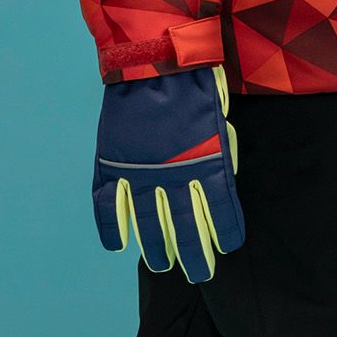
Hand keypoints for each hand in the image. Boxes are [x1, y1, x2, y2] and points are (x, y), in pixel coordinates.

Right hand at [92, 63, 242, 280]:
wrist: (153, 60)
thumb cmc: (194, 83)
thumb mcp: (220, 119)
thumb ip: (220, 154)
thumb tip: (221, 180)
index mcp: (207, 163)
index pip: (220, 211)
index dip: (224, 232)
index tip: (227, 247)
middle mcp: (174, 175)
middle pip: (186, 228)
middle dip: (195, 255)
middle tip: (200, 275)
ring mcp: (140, 173)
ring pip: (149, 225)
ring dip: (156, 249)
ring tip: (163, 265)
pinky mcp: (113, 164)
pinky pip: (109, 206)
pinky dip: (112, 227)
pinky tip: (119, 245)